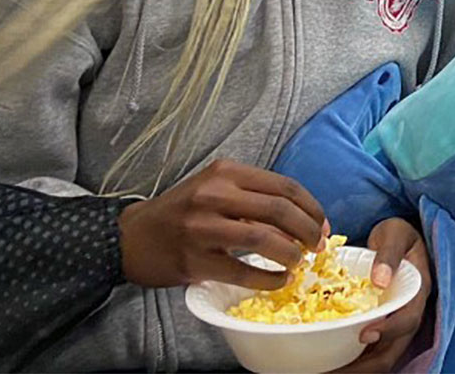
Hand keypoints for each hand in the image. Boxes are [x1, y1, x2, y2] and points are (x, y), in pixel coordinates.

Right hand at [117, 159, 327, 289]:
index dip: (311, 207)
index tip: (322, 224)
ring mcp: (202, 228)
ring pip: (263, 239)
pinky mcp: (194, 260)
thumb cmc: (180, 213)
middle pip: (279, 210)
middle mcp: (214, 194)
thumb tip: (302, 219)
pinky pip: (243, 271)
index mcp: (225, 172)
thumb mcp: (214, 188)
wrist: (131, 238)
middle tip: (318, 246)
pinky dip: (268, 279)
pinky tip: (279, 281)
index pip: (283, 185)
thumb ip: (252, 196)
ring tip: (299, 263)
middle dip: (308, 230)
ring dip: (291, 254)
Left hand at [336, 218, 431, 372]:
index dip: (390, 330)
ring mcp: (394, 323)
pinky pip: (369, 351)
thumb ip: (389, 253)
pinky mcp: (381, 326)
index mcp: (417, 292)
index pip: (409, 319)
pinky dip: (351, 361)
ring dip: (357, 369)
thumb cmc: (398, 233)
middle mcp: (408, 313)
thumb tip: (379, 280)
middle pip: (393, 351)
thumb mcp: (396, 234)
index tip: (364, 334)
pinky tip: (329, 363)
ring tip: (326, 373)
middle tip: (334, 372)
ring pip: (380, 357)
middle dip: (366, 366)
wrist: (399, 239)